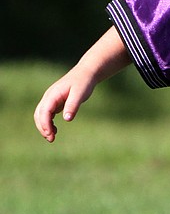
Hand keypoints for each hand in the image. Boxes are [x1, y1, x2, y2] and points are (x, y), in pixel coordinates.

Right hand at [33, 26, 129, 141]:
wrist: (86, 73)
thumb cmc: (83, 83)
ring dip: (44, 126)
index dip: (45, 124)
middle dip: (42, 127)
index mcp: (52, 94)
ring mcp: (51, 99)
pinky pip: (47, 114)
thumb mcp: (80, 94)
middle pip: (39, 114)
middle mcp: (49, 97)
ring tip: (52, 137)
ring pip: (41, 115)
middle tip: (51, 139)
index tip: (50, 135)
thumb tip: (67, 119)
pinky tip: (55, 130)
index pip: (44, 111)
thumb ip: (73, 105)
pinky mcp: (55, 102)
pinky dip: (48, 123)